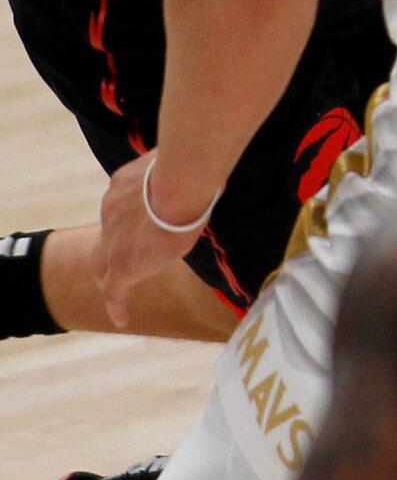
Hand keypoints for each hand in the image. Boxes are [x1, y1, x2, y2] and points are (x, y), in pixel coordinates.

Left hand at [96, 153, 210, 327]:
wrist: (179, 184)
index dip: (129, 216)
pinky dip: (116, 304)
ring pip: (104, 262)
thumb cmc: (190, 166)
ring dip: (110, 275)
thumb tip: (210, 162)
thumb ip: (186, 167)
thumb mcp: (183, 162)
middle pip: (105, 237)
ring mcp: (113, 238)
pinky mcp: (123, 265)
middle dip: (108, 251)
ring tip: (116, 292)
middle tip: (115, 265)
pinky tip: (122, 317)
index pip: (123, 203)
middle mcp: (112, 209)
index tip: (139, 222)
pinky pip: (114, 290)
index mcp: (125, 184)